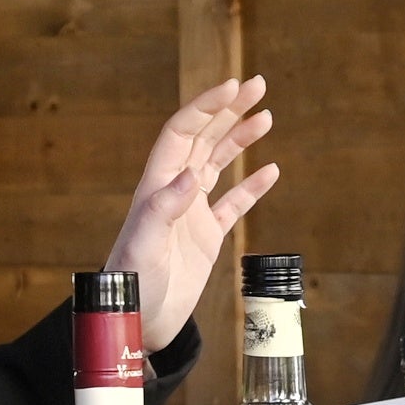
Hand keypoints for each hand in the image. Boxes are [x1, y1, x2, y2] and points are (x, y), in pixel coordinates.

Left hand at [107, 77, 279, 349]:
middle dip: (230, 110)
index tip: (233, 88)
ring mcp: (192, 213)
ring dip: (241, 139)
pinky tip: (271, 172)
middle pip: (204, 138)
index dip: (207, 107)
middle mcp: (175, 192)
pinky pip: (233, 204)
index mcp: (157, 186)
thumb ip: (163, 208)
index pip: (183, 133)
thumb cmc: (133, 283)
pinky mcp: (206, 237)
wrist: (137, 320)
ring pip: (219, 164)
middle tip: (258, 84)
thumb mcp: (143, 245)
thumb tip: (191, 174)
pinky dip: (252, 187)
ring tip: (267, 116)